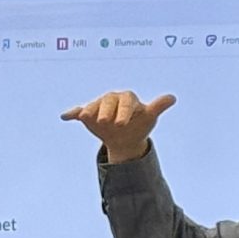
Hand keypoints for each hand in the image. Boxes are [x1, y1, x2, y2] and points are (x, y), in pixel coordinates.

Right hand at [61, 91, 176, 162]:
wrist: (126, 139)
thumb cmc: (139, 124)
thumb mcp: (149, 117)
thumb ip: (158, 106)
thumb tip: (172, 98)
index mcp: (127, 98)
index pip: (126, 101)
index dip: (124, 110)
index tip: (122, 123)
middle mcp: (112, 99)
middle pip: (107, 101)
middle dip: (106, 110)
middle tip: (106, 122)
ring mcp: (99, 106)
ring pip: (93, 106)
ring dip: (89, 110)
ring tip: (85, 117)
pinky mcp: (88, 114)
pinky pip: (79, 111)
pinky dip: (72, 113)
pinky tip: (66, 116)